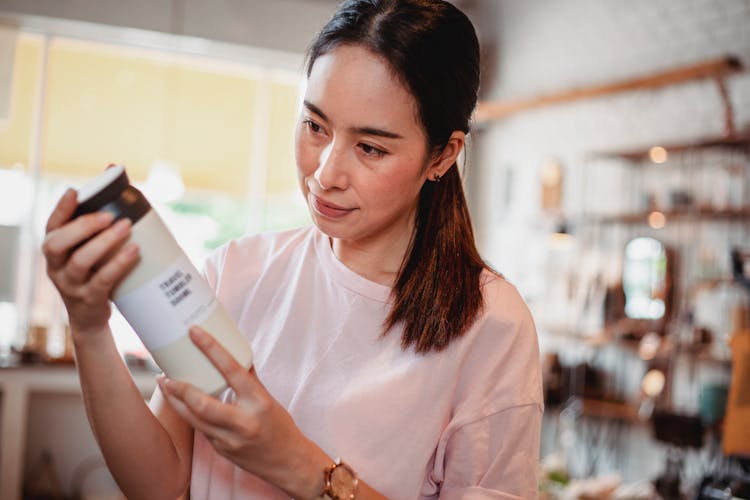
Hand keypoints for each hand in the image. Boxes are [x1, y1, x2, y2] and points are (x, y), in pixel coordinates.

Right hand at [43, 189, 139, 333]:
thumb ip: (100, 220)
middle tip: (109, 215)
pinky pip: (102, 280)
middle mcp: (56, 267)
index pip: (51, 226)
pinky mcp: (89, 299)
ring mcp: (71, 285)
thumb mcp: (91, 250)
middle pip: (58, 243)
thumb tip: (115, 172)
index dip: (61, 209)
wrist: (91, 318)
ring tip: (125, 227)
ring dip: (103, 243)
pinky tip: (134, 250)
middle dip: (82, 226)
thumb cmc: (94, 273)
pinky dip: (118, 264)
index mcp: (56, 251)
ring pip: (79, 261)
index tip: (76, 192)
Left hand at [157, 326, 327, 497]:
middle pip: (202, 403)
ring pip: (193, 419)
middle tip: (165, 375)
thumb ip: (249, 378)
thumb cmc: (280, 426)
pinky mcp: (221, 450)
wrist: (288, 463)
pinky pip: (201, 429)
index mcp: (258, 401)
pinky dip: (190, 415)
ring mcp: (230, 439)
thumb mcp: (268, 399)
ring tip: (165, 385)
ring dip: (176, 402)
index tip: (195, 333)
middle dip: (179, 389)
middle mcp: (243, 421)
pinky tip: (183, 404)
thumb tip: (234, 353)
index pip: (232, 370)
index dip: (211, 349)